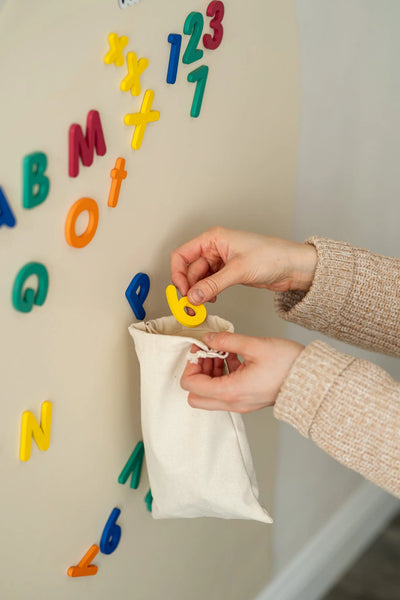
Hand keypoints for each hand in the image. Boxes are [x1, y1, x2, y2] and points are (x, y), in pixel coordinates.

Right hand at [170, 227, 316, 304]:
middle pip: (189, 269)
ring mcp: (221, 261)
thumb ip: (212, 285)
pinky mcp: (228, 272)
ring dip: (198, 292)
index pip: (182, 255)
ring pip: (199, 278)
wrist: (292, 266)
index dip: (178, 274)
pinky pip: (210, 283)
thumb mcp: (238, 271)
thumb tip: (192, 296)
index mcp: (213, 239)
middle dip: (189, 287)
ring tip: (202, 305)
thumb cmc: (272, 256)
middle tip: (191, 305)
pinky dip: (208, 293)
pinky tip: (212, 300)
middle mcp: (214, 248)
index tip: (182, 292)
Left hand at [181, 331, 303, 412]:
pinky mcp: (248, 400)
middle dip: (197, 372)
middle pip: (196, 396)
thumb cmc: (289, 365)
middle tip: (207, 353)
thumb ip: (227, 340)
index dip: (191, 364)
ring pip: (210, 395)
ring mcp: (240, 404)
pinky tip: (235, 356)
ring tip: (223, 351)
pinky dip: (223, 375)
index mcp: (231, 391)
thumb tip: (209, 338)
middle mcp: (233, 402)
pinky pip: (225, 392)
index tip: (200, 348)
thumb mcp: (255, 345)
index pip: (191, 385)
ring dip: (210, 373)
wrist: (313, 380)